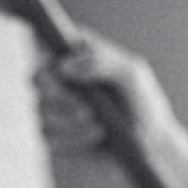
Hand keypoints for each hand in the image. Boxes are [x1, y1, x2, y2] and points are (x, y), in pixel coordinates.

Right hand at [29, 31, 172, 161]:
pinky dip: (71, 140)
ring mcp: (56, 108)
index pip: (47, 41)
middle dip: (59, 97)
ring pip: (41, 111)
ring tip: (99, 126)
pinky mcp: (56, 136)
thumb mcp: (131, 74)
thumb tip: (63, 66)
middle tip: (85, 110)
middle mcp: (63, 78)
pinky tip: (94, 138)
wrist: (150, 145)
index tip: (64, 72)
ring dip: (70, 122)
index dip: (46, 54)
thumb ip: (100, 61)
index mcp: (79, 54)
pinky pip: (48, 138)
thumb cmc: (143, 103)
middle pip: (36, 79)